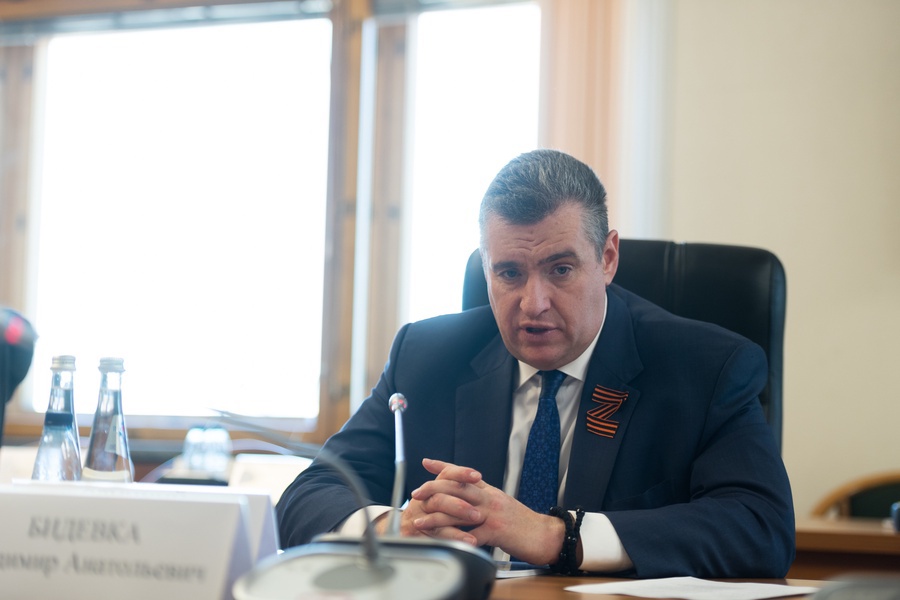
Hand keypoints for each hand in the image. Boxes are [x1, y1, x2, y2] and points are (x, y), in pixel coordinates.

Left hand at [407, 458, 565, 565]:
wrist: (546, 535)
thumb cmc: (523, 523)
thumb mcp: (502, 504)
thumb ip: (485, 498)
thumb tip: (469, 495)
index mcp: (489, 491)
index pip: (463, 473)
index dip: (444, 467)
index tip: (427, 463)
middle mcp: (489, 498)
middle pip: (456, 487)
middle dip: (433, 489)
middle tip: (416, 493)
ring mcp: (492, 514)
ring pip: (458, 510)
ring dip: (436, 517)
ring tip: (420, 519)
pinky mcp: (495, 532)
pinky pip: (470, 534)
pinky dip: (454, 538)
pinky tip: (442, 541)